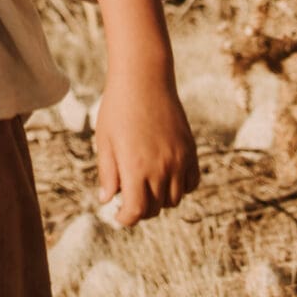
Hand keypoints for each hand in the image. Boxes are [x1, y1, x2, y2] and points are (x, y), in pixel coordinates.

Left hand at [95, 70, 199, 225]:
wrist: (144, 78)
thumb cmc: (118, 107)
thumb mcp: (105, 140)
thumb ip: (107, 173)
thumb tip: (107, 200)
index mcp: (136, 168)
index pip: (137, 211)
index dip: (126, 218)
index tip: (119, 215)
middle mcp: (161, 169)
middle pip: (155, 209)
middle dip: (141, 209)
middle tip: (129, 197)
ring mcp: (179, 161)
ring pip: (174, 199)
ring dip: (160, 199)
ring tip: (146, 185)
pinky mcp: (191, 151)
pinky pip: (191, 183)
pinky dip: (180, 187)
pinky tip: (166, 177)